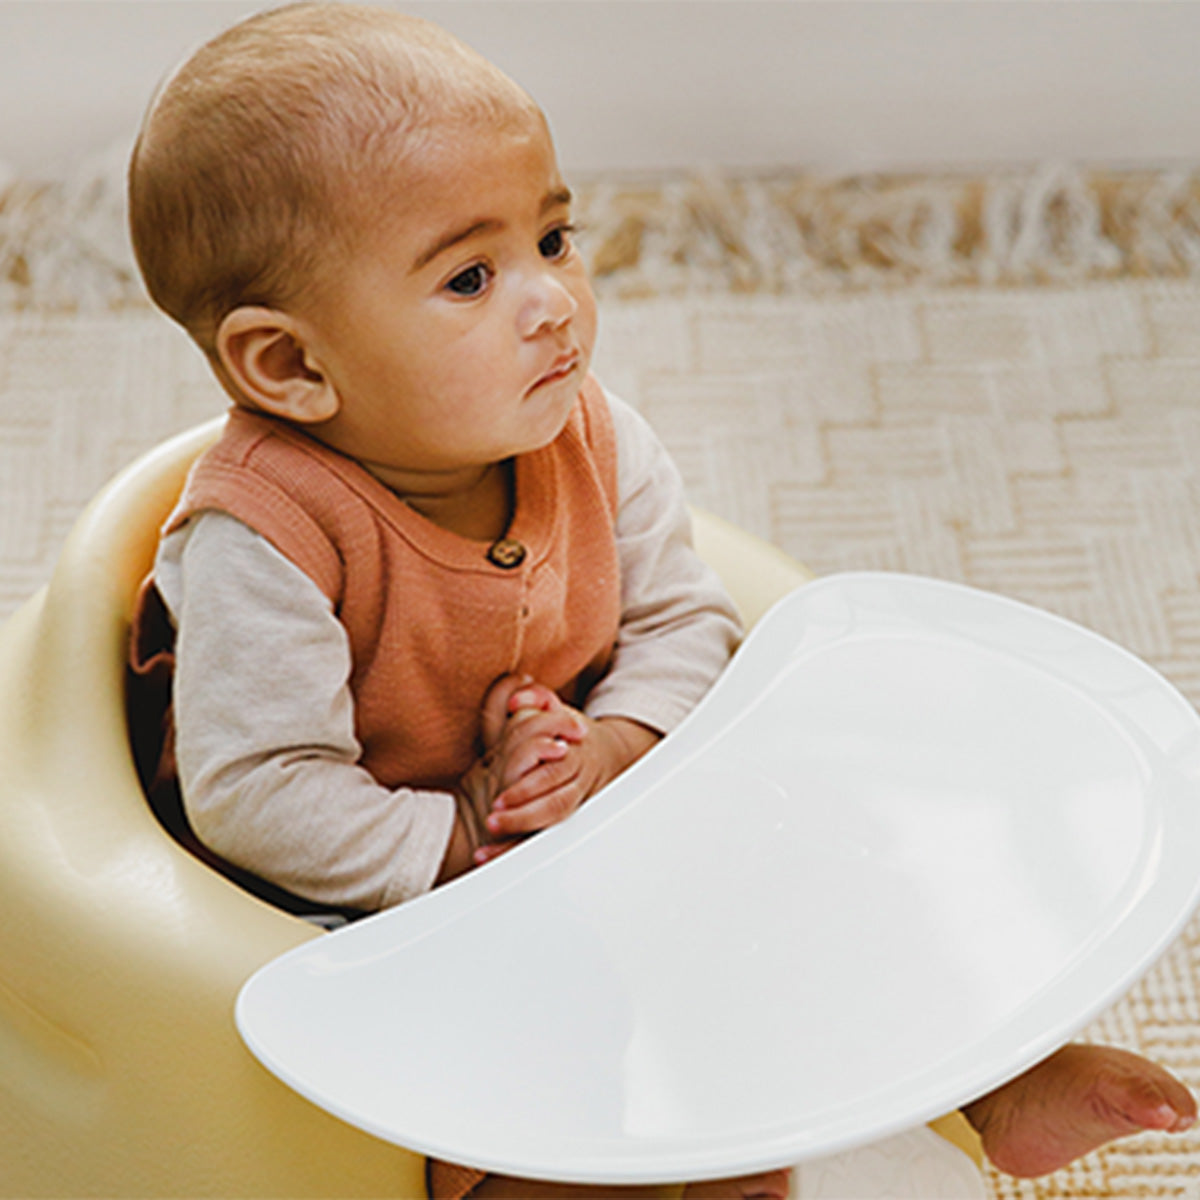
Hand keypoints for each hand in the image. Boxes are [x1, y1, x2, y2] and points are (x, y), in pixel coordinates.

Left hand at [455, 676, 585, 859]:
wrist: (607, 757)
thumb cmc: (572, 734)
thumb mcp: (557, 711)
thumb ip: (536, 700)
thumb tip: (517, 699)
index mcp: (575, 758)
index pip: (554, 775)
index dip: (529, 787)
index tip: (500, 796)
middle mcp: (575, 786)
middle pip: (555, 805)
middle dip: (523, 815)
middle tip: (492, 818)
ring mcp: (571, 809)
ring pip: (550, 830)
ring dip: (518, 840)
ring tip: (487, 846)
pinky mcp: (561, 826)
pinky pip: (540, 845)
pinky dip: (512, 853)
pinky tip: (486, 857)